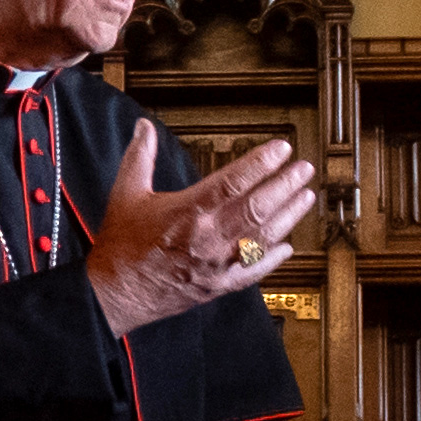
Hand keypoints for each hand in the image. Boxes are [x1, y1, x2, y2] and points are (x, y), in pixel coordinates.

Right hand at [86, 121, 314, 338]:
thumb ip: (140, 156)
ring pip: (263, 237)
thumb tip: (144, 127)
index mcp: (188, 211)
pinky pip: (254, 271)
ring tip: (306, 197)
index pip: (234, 181)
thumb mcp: (126, 193)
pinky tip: (288, 245)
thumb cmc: (122, 245)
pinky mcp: (219, 285)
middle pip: (258, 207)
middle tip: (304, 169)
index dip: (261, 163)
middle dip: (285, 185)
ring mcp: (217, 264)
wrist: (114, 293)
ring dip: (289, 216)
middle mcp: (208, 237)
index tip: (281, 149)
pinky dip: (274, 258)